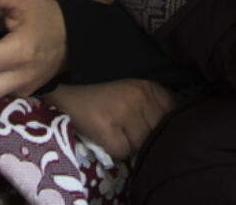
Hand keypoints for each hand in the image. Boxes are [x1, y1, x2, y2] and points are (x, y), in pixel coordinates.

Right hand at [44, 79, 174, 160]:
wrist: (63, 84)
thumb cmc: (100, 88)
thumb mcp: (132, 86)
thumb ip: (153, 103)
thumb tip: (172, 129)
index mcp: (149, 85)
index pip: (173, 115)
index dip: (162, 125)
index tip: (148, 124)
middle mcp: (140, 96)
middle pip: (157, 134)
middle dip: (144, 136)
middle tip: (125, 127)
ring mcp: (124, 110)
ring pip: (140, 145)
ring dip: (129, 144)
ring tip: (112, 128)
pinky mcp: (106, 125)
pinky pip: (122, 151)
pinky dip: (113, 149)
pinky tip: (102, 133)